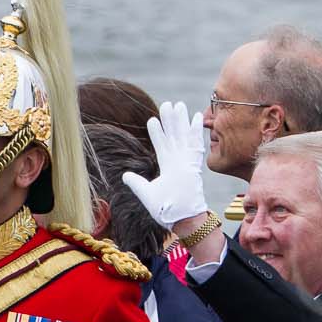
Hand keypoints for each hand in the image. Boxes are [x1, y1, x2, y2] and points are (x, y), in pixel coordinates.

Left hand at [123, 100, 210, 226]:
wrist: (181, 218)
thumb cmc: (166, 210)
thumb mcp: (146, 193)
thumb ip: (136, 183)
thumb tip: (124, 175)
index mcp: (169, 168)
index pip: (162, 146)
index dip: (158, 133)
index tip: (153, 119)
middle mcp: (179, 162)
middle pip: (174, 136)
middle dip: (171, 120)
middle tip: (169, 104)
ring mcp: (187, 162)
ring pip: (182, 136)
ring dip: (180, 120)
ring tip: (177, 104)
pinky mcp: (194, 164)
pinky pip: (195, 143)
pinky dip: (196, 130)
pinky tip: (196, 117)